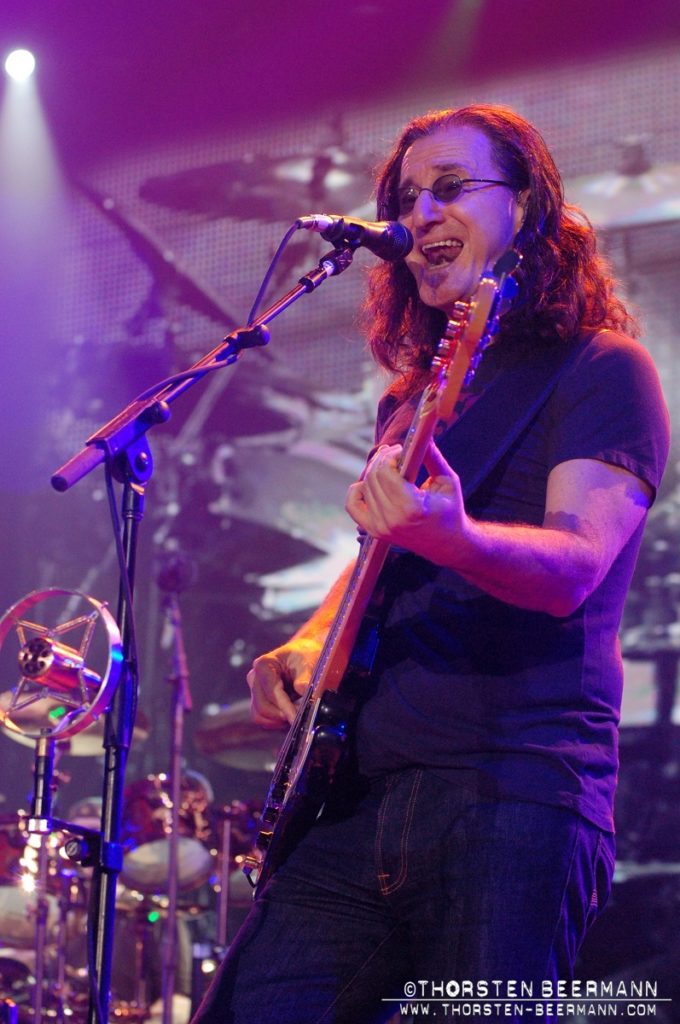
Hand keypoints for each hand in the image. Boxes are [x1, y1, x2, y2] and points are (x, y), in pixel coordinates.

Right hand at [246, 637, 321, 728]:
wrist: (302, 655)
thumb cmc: (304, 656)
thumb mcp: (308, 662)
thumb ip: (305, 677)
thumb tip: (303, 690)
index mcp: (264, 665)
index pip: (271, 692)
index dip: (285, 707)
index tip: (297, 717)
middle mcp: (254, 678)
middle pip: (263, 707)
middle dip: (282, 714)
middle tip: (301, 716)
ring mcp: (254, 691)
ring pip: (260, 716)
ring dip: (278, 720)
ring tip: (296, 714)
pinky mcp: (258, 701)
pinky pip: (263, 719)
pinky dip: (276, 722)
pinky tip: (290, 715)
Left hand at [345, 441, 468, 563]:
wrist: (447, 543)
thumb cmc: (450, 510)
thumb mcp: (448, 481)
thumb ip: (433, 457)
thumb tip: (421, 434)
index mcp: (411, 508)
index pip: (386, 472)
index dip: (392, 455)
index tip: (403, 449)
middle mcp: (391, 520)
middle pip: (373, 477)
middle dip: (383, 459)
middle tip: (397, 453)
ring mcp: (380, 528)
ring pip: (364, 487)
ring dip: (374, 471)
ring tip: (390, 466)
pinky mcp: (374, 531)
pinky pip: (353, 505)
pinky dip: (357, 490)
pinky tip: (371, 483)